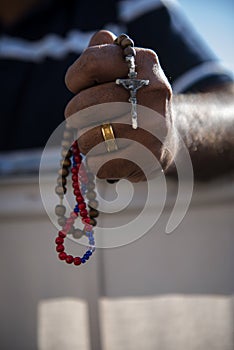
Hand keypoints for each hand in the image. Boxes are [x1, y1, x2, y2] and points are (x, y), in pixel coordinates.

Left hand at [64, 30, 171, 181]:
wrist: (168, 139)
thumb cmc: (135, 103)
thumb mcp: (126, 71)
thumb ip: (106, 52)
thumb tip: (100, 38)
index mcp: (145, 64)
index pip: (91, 62)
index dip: (75, 77)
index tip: (77, 86)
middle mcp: (153, 93)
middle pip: (84, 106)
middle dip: (75, 115)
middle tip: (81, 118)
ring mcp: (153, 129)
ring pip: (88, 139)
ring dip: (86, 142)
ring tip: (102, 138)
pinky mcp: (149, 158)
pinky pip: (99, 164)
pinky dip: (97, 163)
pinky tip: (112, 155)